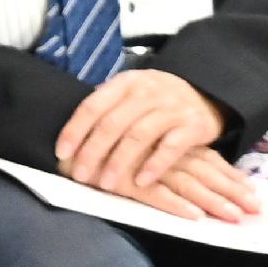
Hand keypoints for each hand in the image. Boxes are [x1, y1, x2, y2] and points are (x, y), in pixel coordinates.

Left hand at [54, 67, 252, 221]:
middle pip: (112, 123)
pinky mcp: (192, 125)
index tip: (62, 153)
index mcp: (124, 83)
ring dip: (119, 162)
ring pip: (138, 136)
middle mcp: (145, 91)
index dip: (75, 130)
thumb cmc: (158, 98)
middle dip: (93, 151)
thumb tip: (72, 133)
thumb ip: (107, 106)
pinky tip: (142, 182)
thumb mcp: (131, 91)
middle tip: (80, 175)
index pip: (92, 105)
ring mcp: (170, 108)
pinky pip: (171, 147)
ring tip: (107, 184)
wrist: (205, 92)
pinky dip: (154, 165)